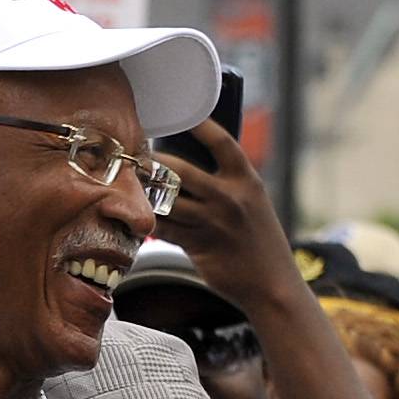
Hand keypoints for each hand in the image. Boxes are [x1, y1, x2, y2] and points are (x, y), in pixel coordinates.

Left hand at [153, 121, 294, 301]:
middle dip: (154, 162)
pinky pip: (164, 227)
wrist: (272, 282)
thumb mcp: (252, 204)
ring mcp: (213, 222)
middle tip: (135, 155)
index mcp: (247, 181)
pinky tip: (135, 216)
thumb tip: (186, 167)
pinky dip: (148, 221)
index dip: (201, 126)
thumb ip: (226, 185)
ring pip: (167, 200)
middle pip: (181, 171)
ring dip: (145, 193)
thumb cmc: (257, 240)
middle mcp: (231, 198)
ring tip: (127, 183)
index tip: (183, 115)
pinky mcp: (198, 244)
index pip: (222, 143)